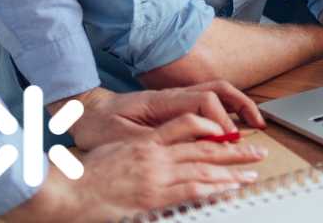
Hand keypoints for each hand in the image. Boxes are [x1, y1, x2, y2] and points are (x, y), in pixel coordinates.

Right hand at [54, 115, 267, 222]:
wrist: (64, 190)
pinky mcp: (153, 194)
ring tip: (251, 172)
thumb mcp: (114, 152)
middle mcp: (157, 154)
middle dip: (235, 150)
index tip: (232, 135)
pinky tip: (229, 186)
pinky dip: (213, 186)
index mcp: (149, 142)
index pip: (191, 129)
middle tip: (258, 151)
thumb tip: (157, 157)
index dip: (215, 132)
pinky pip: (191, 188)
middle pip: (205, 146)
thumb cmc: (83, 176)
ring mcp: (156, 173)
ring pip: (204, 166)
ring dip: (231, 170)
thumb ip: (139, 151)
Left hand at [65, 82, 264, 150]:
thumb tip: (178, 146)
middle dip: (242, 105)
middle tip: (258, 125)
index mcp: (162, 101)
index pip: (203, 103)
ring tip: (255, 122)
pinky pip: (208, 101)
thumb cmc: (101, 126)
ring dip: (238, 105)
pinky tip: (234, 123)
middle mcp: (174, 95)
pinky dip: (226, 110)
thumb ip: (152, 141)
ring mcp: (177, 98)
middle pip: (218, 90)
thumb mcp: (120, 139)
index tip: (230, 140)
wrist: (87, 112)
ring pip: (217, 92)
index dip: (219, 121)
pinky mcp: (176, 105)